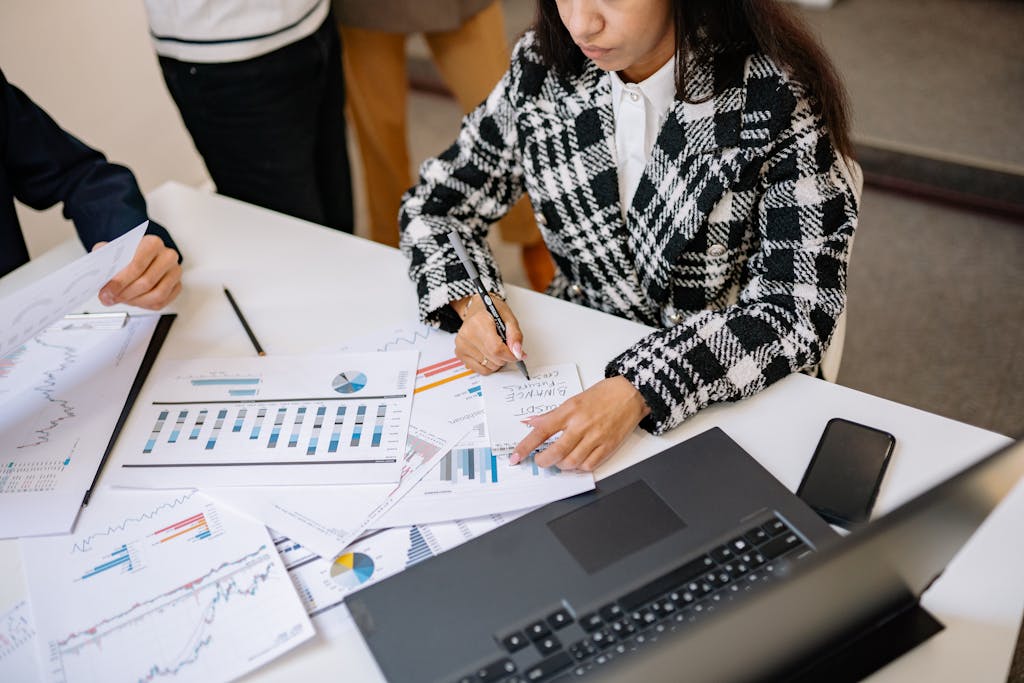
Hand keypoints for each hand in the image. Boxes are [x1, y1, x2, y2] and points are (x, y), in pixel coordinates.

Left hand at [95, 235, 181, 309]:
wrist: (139, 258)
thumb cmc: (128, 255)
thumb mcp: (112, 250)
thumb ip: (104, 256)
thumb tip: (99, 270)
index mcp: (153, 243)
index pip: (137, 264)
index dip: (120, 280)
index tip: (107, 290)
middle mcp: (168, 256)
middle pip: (147, 281)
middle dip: (125, 293)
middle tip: (110, 298)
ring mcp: (175, 272)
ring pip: (157, 294)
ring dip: (135, 301)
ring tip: (122, 299)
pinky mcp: (177, 286)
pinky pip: (162, 302)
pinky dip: (145, 305)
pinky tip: (134, 300)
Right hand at [453, 294, 525, 374]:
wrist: (477, 309)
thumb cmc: (491, 312)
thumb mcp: (508, 318)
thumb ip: (515, 336)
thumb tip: (518, 353)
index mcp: (478, 322)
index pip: (496, 349)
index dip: (510, 355)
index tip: (517, 354)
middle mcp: (467, 335)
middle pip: (493, 359)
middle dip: (505, 357)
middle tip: (504, 344)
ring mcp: (462, 346)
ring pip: (489, 367)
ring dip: (497, 361)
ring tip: (495, 346)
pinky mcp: (460, 354)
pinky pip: (481, 370)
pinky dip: (489, 365)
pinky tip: (488, 353)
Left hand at [511, 376, 649, 471]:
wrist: (630, 394)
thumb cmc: (603, 395)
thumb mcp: (573, 400)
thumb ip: (552, 415)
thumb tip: (532, 422)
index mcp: (569, 411)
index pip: (541, 431)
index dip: (526, 446)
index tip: (516, 456)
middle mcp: (581, 425)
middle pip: (556, 452)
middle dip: (543, 461)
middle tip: (540, 461)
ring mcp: (595, 437)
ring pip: (571, 462)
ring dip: (561, 466)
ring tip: (560, 461)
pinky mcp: (608, 447)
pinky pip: (589, 465)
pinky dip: (579, 468)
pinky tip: (577, 461)